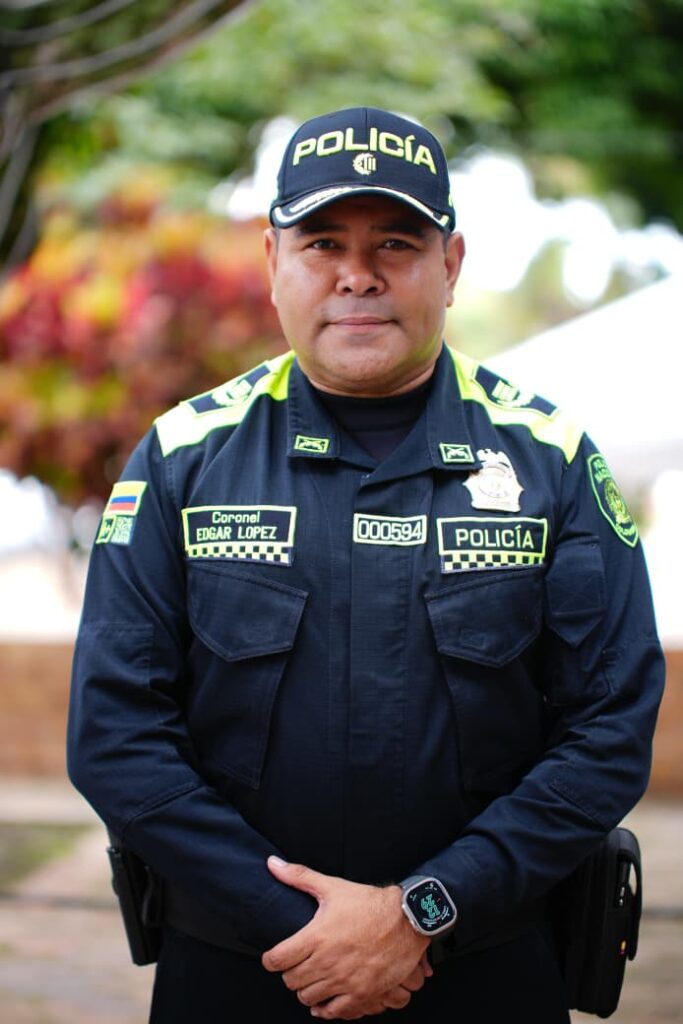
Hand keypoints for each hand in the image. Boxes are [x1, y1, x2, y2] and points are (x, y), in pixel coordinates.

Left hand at [261, 857, 430, 1018]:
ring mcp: (344, 981)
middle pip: (290, 981)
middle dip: (289, 972)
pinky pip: (334, 1012)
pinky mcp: (361, 994)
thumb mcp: (332, 886)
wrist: (406, 920)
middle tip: (296, 964)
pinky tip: (325, 1000)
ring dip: (306, 989)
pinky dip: (325, 1009)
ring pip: (308, 998)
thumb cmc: (368, 903)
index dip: (270, 959)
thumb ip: (299, 876)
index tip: (273, 957)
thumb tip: (272, 864)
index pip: (277, 960)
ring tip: (312, 978)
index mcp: (316, 937)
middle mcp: (327, 963)